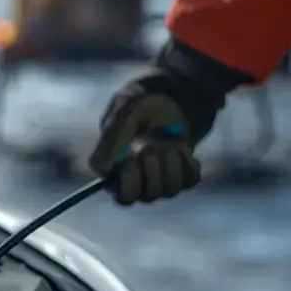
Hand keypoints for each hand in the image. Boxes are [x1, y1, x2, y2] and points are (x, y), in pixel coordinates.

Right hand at [89, 74, 199, 204]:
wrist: (170, 94)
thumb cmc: (141, 100)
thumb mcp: (125, 111)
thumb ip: (111, 139)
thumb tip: (100, 171)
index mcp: (112, 167)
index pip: (122, 196)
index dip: (130, 181)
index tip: (132, 156)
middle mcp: (133, 178)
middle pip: (146, 197)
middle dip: (153, 171)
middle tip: (151, 145)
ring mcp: (158, 178)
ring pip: (169, 191)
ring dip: (172, 164)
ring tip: (169, 142)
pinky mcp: (180, 174)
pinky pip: (189, 182)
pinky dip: (188, 163)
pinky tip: (180, 147)